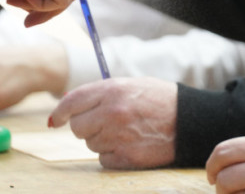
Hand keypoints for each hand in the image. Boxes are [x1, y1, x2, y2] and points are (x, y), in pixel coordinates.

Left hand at [49, 77, 177, 168]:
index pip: (72, 103)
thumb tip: (66, 107)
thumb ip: (99, 93)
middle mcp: (112, 113)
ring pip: (90, 144)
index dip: (60, 112)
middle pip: (78, 127)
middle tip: (103, 122)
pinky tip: (128, 144)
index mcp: (112, 90)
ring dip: (101, 139)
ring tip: (123, 131)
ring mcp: (119, 137)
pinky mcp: (127, 157)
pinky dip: (111, 154)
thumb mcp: (129, 85)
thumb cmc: (158, 99)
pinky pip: (103, 159)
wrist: (188, 120)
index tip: (56, 120)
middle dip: (86, 126)